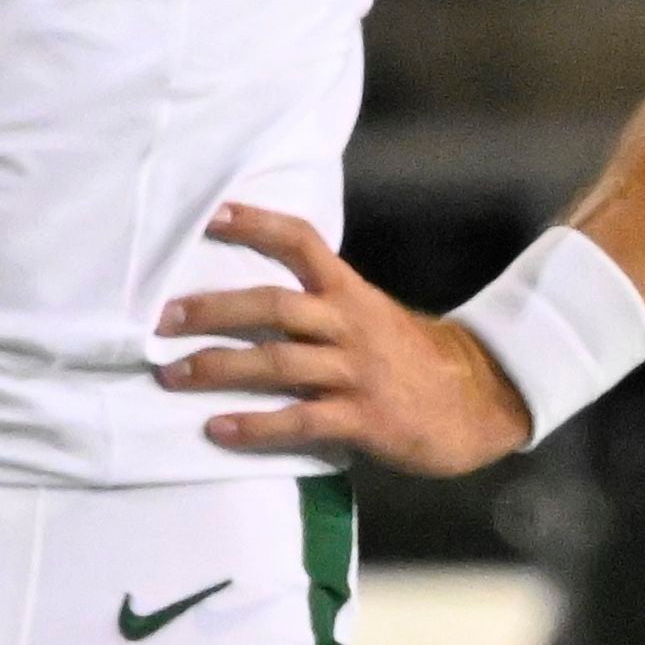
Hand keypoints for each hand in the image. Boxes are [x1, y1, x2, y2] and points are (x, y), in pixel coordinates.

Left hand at [158, 202, 531, 476]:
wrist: (481, 402)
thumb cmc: (410, 359)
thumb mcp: (371, 316)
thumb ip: (322, 305)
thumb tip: (248, 298)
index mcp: (351, 294)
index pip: (303, 243)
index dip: (258, 225)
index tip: (212, 215)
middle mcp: (350, 326)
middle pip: (273, 305)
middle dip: (213, 309)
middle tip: (162, 318)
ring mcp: (357, 372)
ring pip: (277, 363)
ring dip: (218, 368)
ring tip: (172, 375)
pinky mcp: (364, 419)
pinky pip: (300, 420)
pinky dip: (254, 425)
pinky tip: (218, 429)